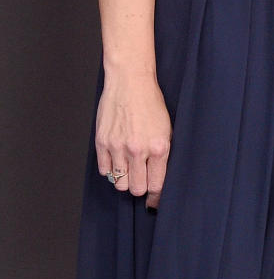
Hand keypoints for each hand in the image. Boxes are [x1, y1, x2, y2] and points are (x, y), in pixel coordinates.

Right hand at [95, 75, 171, 208]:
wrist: (130, 81)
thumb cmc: (151, 103)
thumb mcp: (167, 128)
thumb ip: (164, 154)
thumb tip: (160, 178)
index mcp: (159, 147)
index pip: (156, 185)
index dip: (156, 193)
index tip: (155, 196)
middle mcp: (138, 150)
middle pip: (136, 189)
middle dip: (140, 186)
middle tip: (142, 177)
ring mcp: (118, 147)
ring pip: (120, 183)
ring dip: (125, 178)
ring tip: (130, 166)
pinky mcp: (102, 143)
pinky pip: (105, 171)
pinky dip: (111, 168)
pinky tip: (118, 157)